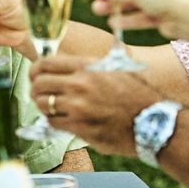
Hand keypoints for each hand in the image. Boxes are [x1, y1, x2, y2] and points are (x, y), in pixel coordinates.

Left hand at [28, 55, 160, 156]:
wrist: (153, 121)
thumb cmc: (137, 94)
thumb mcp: (117, 66)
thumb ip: (92, 62)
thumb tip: (69, 59)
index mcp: (87, 66)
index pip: (46, 63)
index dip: (35, 70)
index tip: (35, 76)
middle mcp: (80, 84)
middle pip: (40, 84)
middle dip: (35, 89)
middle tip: (39, 94)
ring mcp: (79, 107)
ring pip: (44, 105)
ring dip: (44, 107)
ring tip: (51, 108)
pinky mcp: (81, 127)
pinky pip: (54, 123)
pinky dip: (54, 121)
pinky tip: (63, 120)